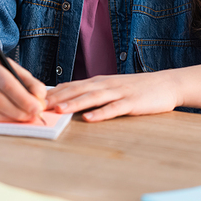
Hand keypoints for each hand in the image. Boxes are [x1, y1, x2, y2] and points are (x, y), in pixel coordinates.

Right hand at [0, 53, 46, 122]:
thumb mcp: (12, 68)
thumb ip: (29, 81)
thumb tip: (40, 97)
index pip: (6, 83)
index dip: (23, 97)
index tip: (38, 106)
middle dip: (19, 110)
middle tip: (34, 114)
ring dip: (11, 117)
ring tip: (25, 116)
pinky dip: (1, 119)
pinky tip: (12, 117)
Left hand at [45, 70, 178, 121]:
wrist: (166, 84)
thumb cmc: (136, 89)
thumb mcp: (111, 87)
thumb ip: (92, 92)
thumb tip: (67, 99)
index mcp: (98, 82)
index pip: (70, 85)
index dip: (52, 93)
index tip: (33, 100)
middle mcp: (105, 84)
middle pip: (77, 90)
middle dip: (56, 98)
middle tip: (37, 106)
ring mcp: (119, 92)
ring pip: (92, 97)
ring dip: (74, 104)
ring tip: (59, 111)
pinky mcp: (132, 102)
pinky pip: (114, 108)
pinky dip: (101, 113)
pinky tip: (90, 119)